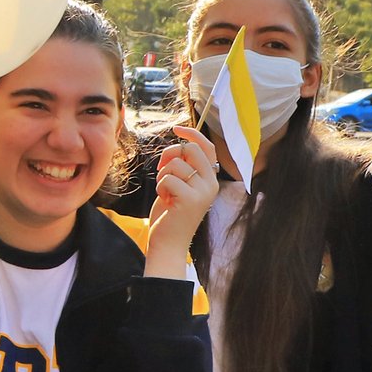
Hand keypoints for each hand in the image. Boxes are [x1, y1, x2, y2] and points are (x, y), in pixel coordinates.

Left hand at [147, 126, 219, 269]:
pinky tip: (165, 201)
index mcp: (210, 179)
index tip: (176, 129)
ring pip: (176, 164)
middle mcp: (211, 183)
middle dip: (170, 154)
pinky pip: (167, 179)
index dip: (192, 134)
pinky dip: (160, 188)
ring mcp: (203, 192)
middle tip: (162, 169)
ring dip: (162, 176)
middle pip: (191, 150)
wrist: (169, 243)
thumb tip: (179, 144)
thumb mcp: (179, 186)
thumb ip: (183, 167)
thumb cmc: (170, 213)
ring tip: (166, 193)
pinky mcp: (190, 199)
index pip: (207, 147)